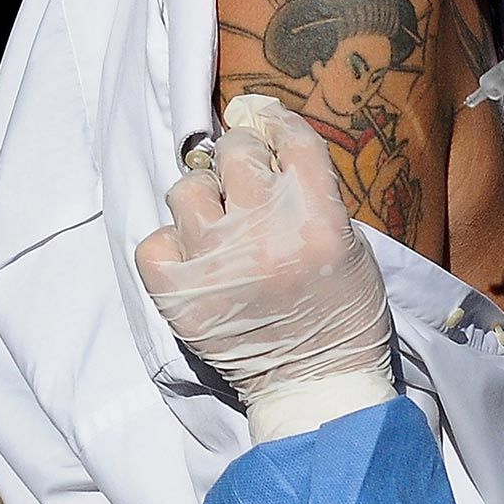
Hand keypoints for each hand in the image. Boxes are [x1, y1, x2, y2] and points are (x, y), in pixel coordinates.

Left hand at [135, 96, 394, 442]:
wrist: (317, 382)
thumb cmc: (343, 309)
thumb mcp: (349, 240)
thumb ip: (309, 194)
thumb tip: (267, 148)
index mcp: (319, 219)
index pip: (292, 141)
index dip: (277, 121)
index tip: (268, 121)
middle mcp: (264, 233)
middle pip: (235, 153)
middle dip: (242, 154)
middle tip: (246, 172)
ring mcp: (216, 264)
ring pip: (187, 190)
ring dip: (204, 197)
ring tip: (219, 220)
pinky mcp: (179, 297)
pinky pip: (153, 242)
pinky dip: (171, 244)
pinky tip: (195, 257)